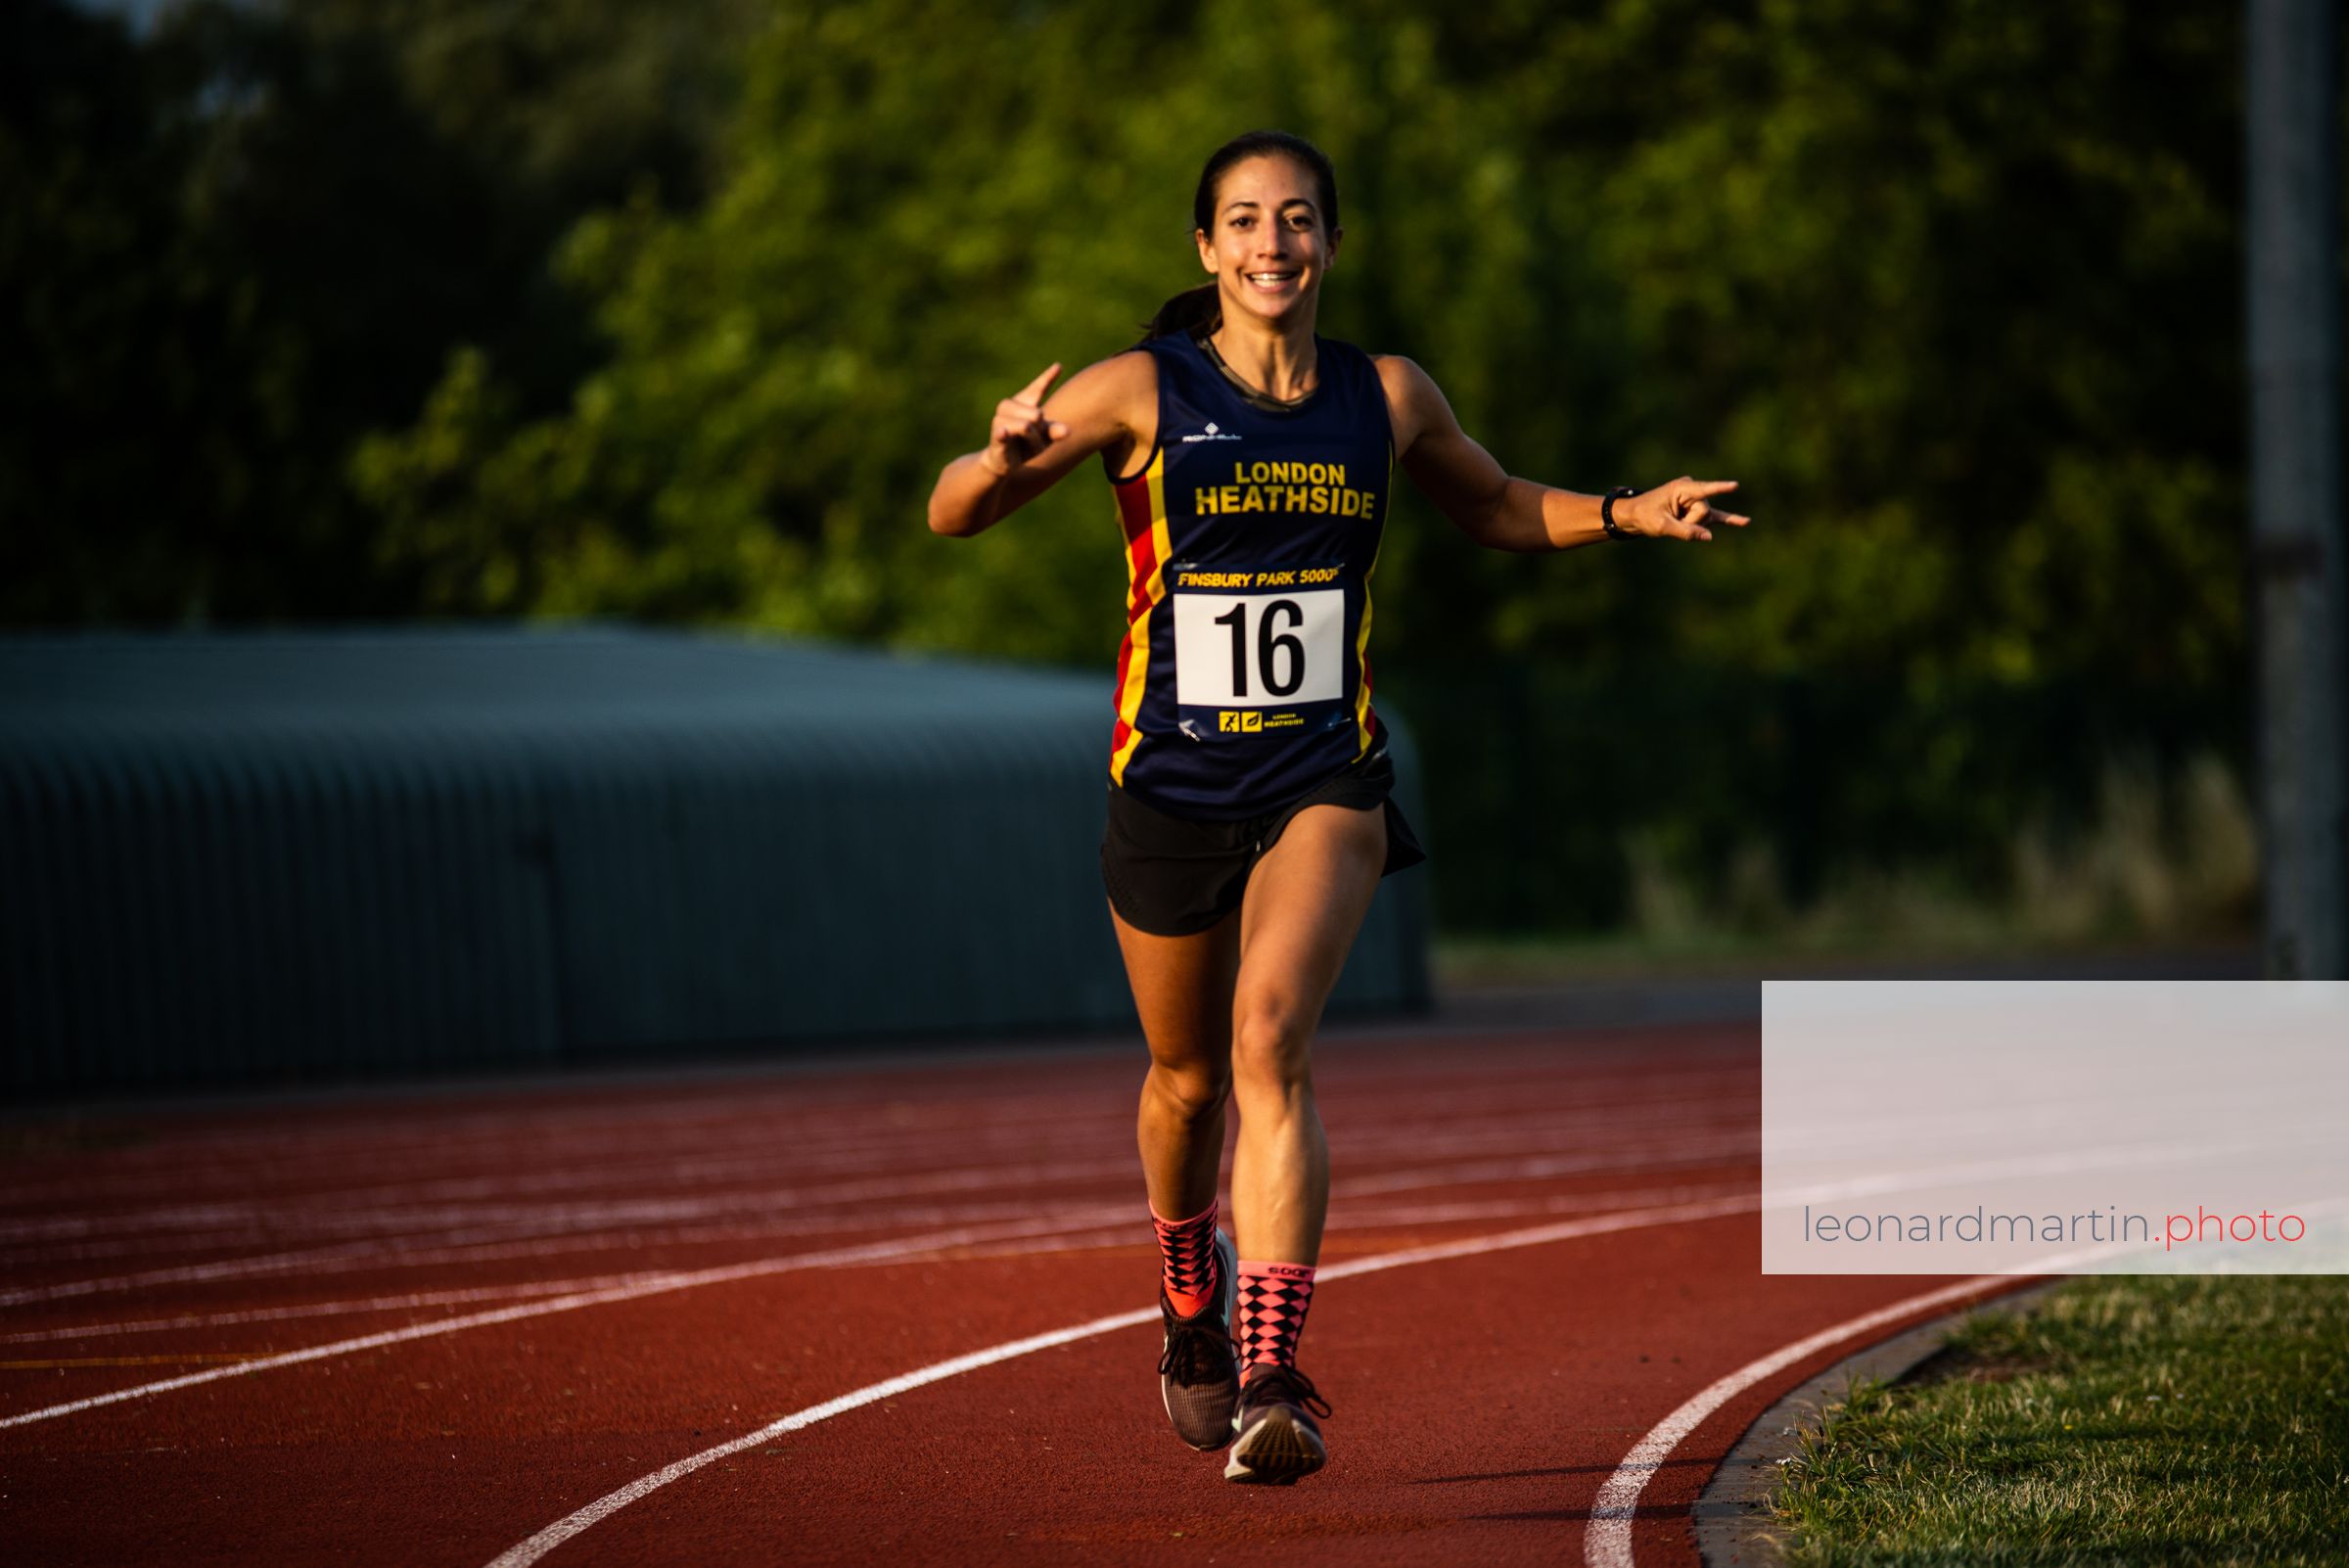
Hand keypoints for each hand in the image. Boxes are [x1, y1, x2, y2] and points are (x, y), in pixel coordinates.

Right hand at [979, 363, 1071, 476]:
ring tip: (1031, 448)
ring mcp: (1000, 420)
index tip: (1059, 367)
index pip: (1037, 389)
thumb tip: (1067, 432)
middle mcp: (1009, 407)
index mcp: (1023, 403)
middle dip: (1042, 432)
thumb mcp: (1044, 437)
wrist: (1003, 461)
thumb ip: (1055, 431)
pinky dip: (1004, 434)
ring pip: (1027, 427)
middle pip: (1037, 415)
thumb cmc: (1025, 444)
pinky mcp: (996, 437)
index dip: (1047, 378)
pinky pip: (1001, 433)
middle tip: (1036, 440)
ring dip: (1035, 443)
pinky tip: (1003, 432)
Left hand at [1629, 477, 1749, 541]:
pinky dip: (1730, 520)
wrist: (1636, 514)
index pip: (1704, 490)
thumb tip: (1709, 537)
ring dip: (1691, 525)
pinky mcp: (1699, 509)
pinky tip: (1745, 522)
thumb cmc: (1645, 516)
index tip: (1735, 486)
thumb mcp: (1661, 526)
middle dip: (1690, 521)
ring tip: (1675, 519)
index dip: (1720, 489)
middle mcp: (1692, 489)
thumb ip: (1685, 532)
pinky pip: (1717, 516)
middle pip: (1704, 511)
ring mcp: (1697, 499)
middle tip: (1672, 519)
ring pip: (1705, 518)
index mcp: (1682, 488)